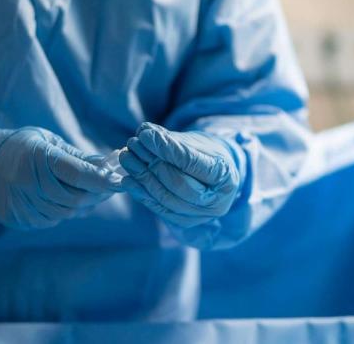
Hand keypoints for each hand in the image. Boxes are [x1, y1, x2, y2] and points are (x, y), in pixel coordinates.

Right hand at [0, 127, 123, 229]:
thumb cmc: (23, 147)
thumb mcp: (49, 142)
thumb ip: (79, 156)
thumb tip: (110, 165)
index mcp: (37, 158)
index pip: (78, 174)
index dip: (102, 179)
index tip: (119, 179)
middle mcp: (27, 183)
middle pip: (76, 198)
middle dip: (98, 194)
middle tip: (111, 187)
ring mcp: (21, 204)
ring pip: (67, 212)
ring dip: (84, 204)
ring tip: (88, 192)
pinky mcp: (18, 219)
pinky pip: (52, 220)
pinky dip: (65, 211)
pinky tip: (64, 199)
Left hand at [119, 123, 241, 227]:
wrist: (214, 178)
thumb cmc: (206, 155)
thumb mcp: (196, 142)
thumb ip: (172, 139)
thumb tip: (145, 132)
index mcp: (226, 176)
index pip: (192, 162)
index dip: (166, 149)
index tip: (145, 134)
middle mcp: (217, 201)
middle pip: (179, 185)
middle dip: (152, 164)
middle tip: (133, 143)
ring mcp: (200, 216)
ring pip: (166, 199)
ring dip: (142, 177)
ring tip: (126, 157)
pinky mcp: (184, 222)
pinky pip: (159, 209)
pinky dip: (141, 193)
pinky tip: (128, 179)